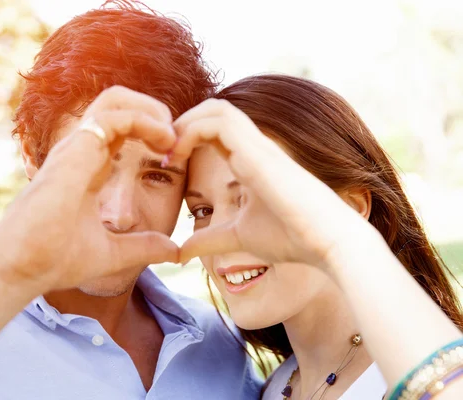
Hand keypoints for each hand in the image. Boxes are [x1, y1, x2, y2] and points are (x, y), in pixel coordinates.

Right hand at [0, 86, 178, 290]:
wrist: (22, 268)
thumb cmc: (54, 259)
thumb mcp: (113, 252)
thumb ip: (143, 247)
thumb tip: (174, 251)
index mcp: (89, 167)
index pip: (122, 130)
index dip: (151, 134)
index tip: (172, 159)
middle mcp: (82, 150)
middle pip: (119, 104)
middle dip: (154, 111)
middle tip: (176, 139)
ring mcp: (77, 147)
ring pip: (116, 100)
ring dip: (151, 110)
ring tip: (172, 137)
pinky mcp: (76, 150)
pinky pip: (116, 116)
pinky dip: (146, 121)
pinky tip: (164, 143)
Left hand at [172, 99, 371, 270]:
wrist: (325, 242)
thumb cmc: (290, 237)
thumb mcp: (237, 237)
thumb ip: (209, 240)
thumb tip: (180, 253)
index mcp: (249, 159)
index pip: (212, 131)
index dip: (185, 138)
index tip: (167, 164)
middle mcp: (253, 146)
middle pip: (212, 110)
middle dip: (181, 123)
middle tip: (161, 151)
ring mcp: (258, 144)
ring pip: (216, 108)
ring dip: (185, 122)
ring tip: (168, 151)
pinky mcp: (259, 149)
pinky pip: (219, 121)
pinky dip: (191, 130)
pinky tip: (178, 156)